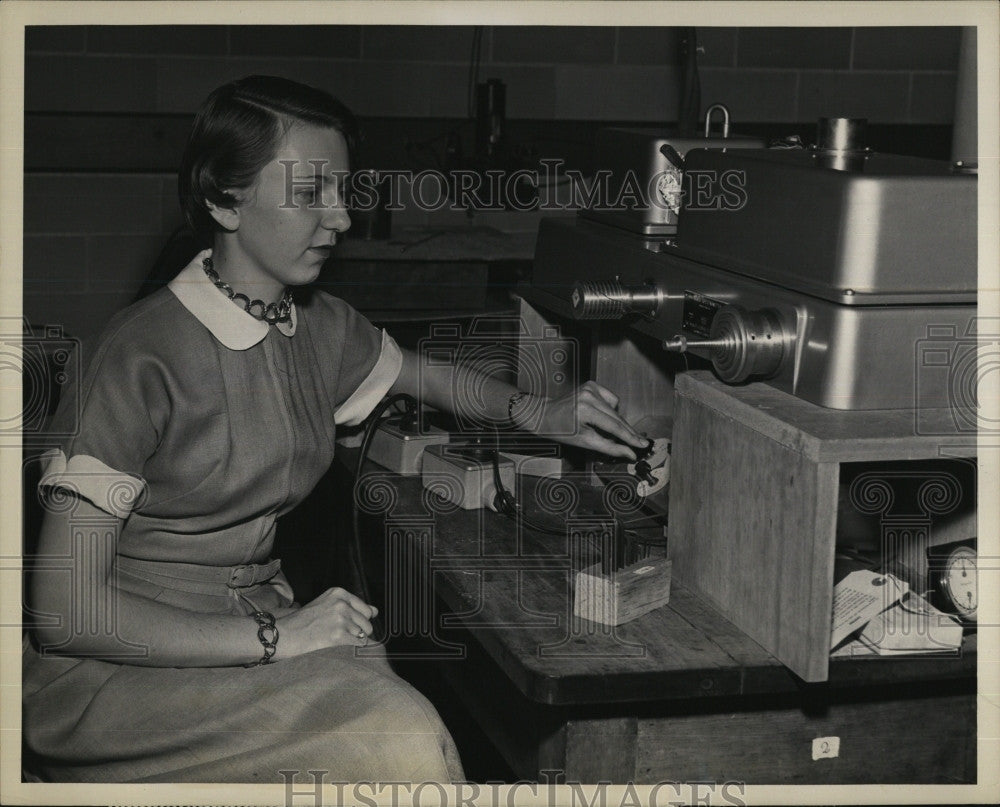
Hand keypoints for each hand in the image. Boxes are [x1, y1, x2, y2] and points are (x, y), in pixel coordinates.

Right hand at [274, 587, 377, 658]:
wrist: (283, 635)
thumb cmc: (302, 622)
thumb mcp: (326, 605)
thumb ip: (351, 607)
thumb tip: (375, 611)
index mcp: (339, 593)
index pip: (366, 609)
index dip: (358, 622)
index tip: (346, 627)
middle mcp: (342, 604)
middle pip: (367, 623)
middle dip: (358, 632)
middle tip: (338, 637)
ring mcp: (341, 620)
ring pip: (364, 635)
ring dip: (352, 642)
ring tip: (334, 642)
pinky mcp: (339, 636)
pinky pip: (359, 645)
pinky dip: (351, 650)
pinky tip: (337, 648)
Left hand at [533, 381, 647, 459]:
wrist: (544, 415)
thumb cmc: (561, 431)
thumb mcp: (585, 442)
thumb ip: (609, 448)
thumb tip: (630, 453)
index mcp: (586, 410)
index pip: (614, 426)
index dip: (630, 437)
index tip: (643, 445)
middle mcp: (589, 395)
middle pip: (617, 417)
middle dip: (628, 431)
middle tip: (640, 443)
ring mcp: (591, 388)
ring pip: (616, 408)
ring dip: (616, 420)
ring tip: (603, 429)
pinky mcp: (592, 385)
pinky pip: (610, 400)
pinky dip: (609, 410)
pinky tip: (600, 415)